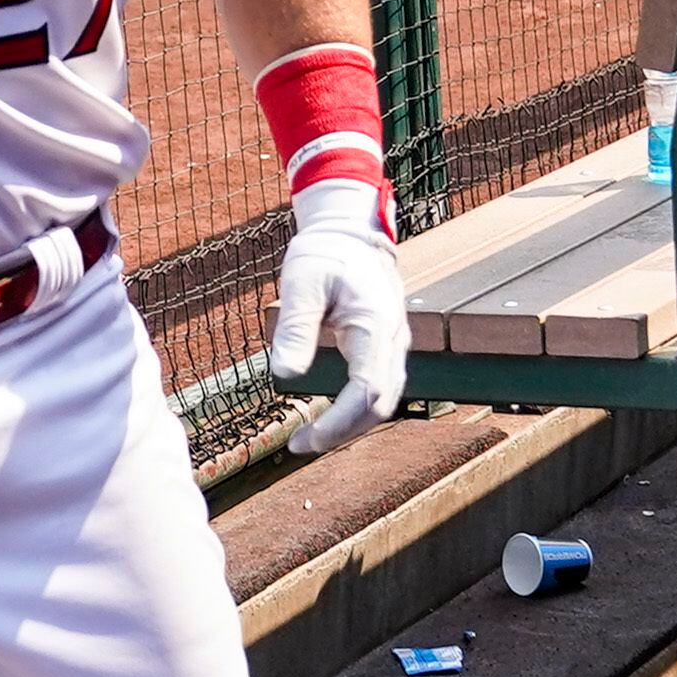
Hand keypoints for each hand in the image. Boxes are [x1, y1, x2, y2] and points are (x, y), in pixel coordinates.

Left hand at [269, 181, 407, 456]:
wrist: (352, 232)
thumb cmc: (325, 253)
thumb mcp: (302, 281)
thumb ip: (295, 327)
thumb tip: (282, 376)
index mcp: (375, 324)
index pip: (366, 391)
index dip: (337, 423)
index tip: (303, 439)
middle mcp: (393, 339)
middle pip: (380, 404)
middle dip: (341, 431)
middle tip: (298, 445)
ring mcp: (394, 344)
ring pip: (384, 400)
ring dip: (350, 424)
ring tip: (309, 436)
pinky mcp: (386, 346)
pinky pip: (379, 387)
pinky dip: (356, 409)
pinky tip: (327, 415)